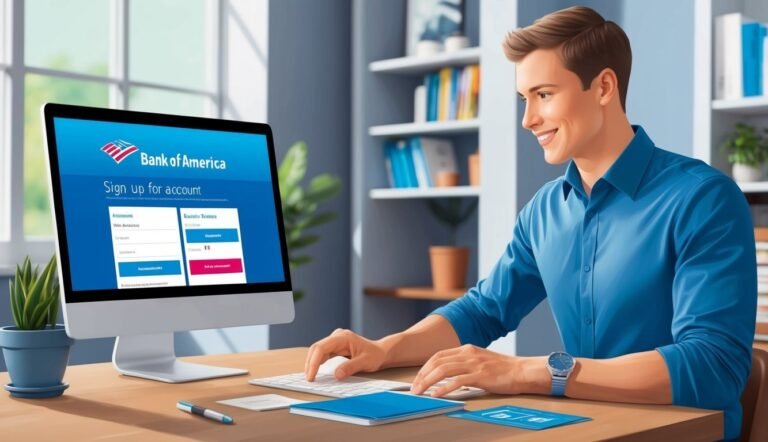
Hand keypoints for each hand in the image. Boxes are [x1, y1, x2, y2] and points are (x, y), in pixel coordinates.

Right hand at [304, 328, 387, 380]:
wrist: (381, 352)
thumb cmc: (375, 355)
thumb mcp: (365, 362)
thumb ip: (351, 367)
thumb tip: (337, 375)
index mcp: (343, 337)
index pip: (321, 348)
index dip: (313, 362)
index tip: (311, 375)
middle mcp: (337, 336)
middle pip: (316, 348)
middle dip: (310, 363)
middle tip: (309, 379)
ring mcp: (335, 340)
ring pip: (317, 350)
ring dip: (312, 363)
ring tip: (310, 376)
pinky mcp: (335, 346)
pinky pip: (322, 353)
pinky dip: (317, 362)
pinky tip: (315, 371)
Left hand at [410, 344, 548, 396]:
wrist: (522, 371)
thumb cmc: (504, 369)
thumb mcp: (481, 361)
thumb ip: (465, 365)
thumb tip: (449, 377)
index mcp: (467, 349)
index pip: (439, 355)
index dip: (425, 367)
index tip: (418, 378)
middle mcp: (468, 353)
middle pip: (437, 361)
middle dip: (422, 375)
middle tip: (414, 387)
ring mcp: (474, 363)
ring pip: (443, 370)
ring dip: (428, 381)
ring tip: (420, 392)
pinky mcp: (480, 375)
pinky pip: (457, 381)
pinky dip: (444, 388)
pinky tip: (436, 394)